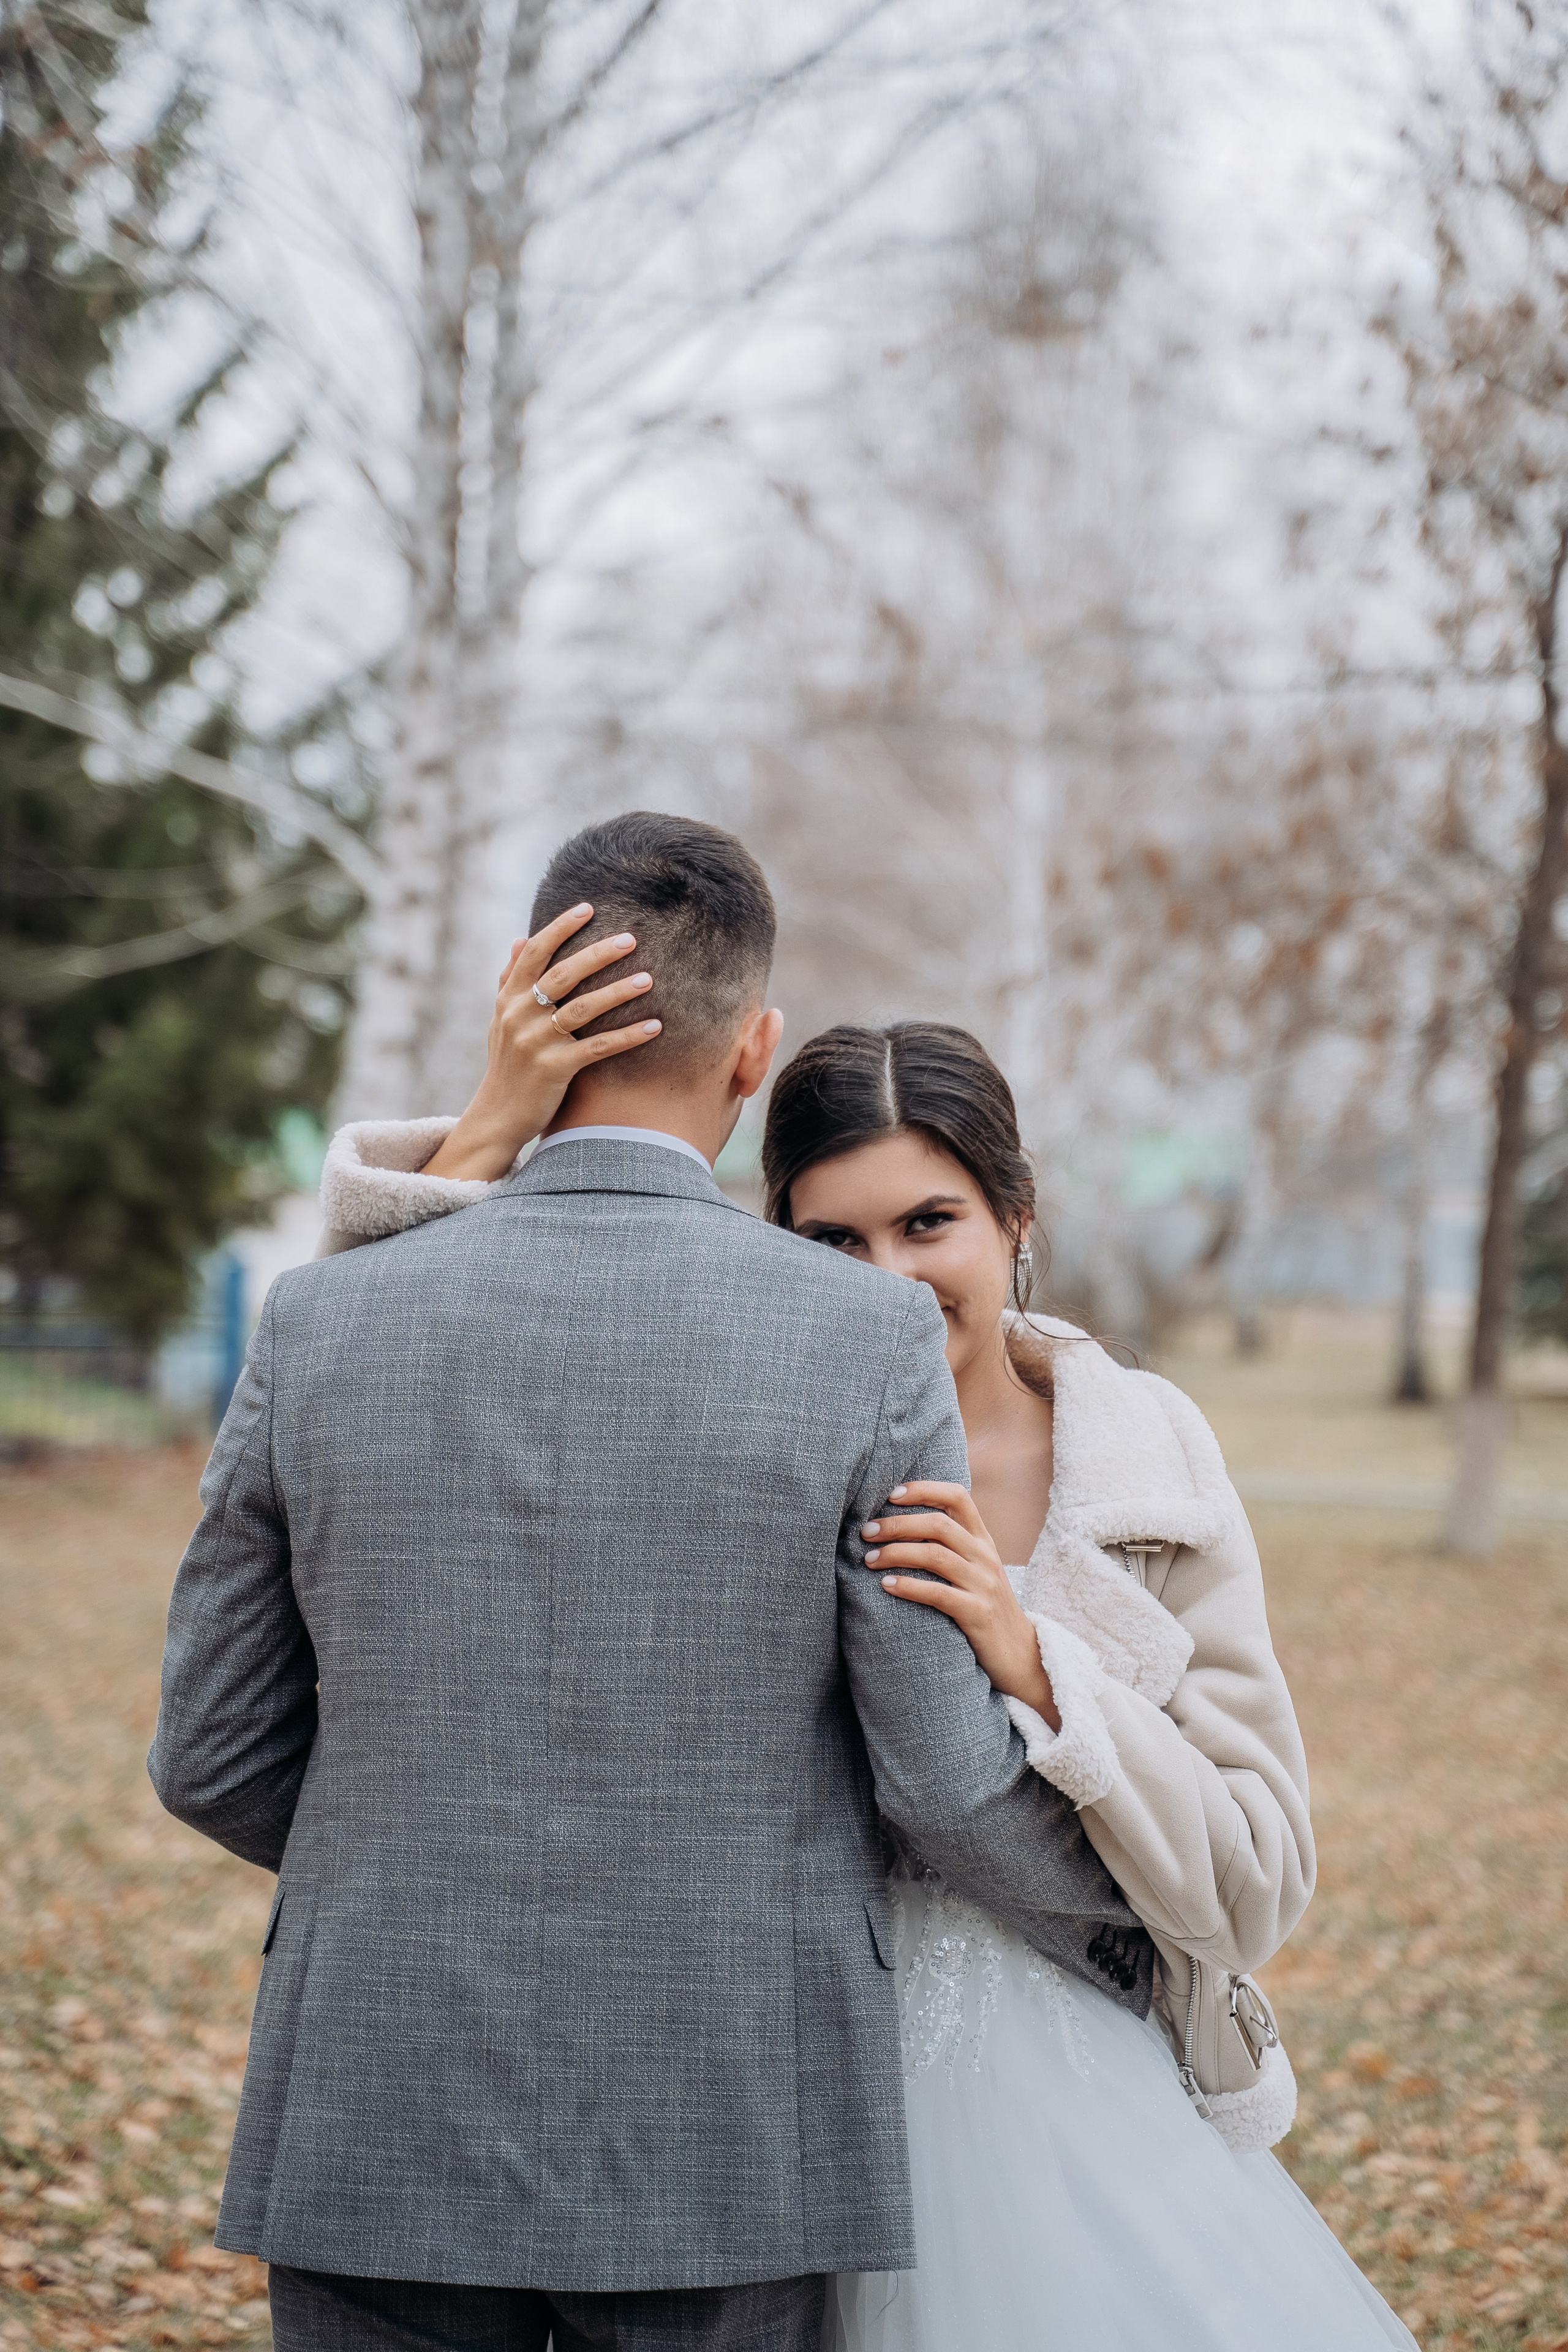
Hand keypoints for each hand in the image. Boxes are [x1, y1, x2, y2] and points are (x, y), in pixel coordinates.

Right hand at [423, 904, 661, 1181]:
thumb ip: (510, 980)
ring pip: (582, 1008)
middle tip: (631, 938)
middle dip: (598, 953)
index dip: (560, 927)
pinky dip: (627, 1036)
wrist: (497, 1116)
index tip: (588, 908)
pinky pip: (597, 1047)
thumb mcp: (500, 1020)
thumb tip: (519, 940)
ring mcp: (535, 1043)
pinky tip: (654, 1027)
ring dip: (618, 992)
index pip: (535, 953)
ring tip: (649, 979)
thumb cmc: (506, 1064)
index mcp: (509, 998)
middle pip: (563, 974)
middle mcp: (519, 1015)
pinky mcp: (554, 1069)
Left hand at [862, 1481, 1059, 1728]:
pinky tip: (886, 1585)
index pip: (958, 1497)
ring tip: (869, 1559)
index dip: (924, 1489)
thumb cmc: (984, 1607)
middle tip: (866, 1531)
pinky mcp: (978, 1613)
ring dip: (896, 1553)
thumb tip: (901, 1524)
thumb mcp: (975, 1569)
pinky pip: (938, 1593)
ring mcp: (984, 1584)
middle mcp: (985, 1556)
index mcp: (983, 1540)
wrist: (1020, 1655)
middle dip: (897, 1524)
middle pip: (938, 1524)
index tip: (891, 1493)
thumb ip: (950, 1545)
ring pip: (935, 1555)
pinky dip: (908, 1586)